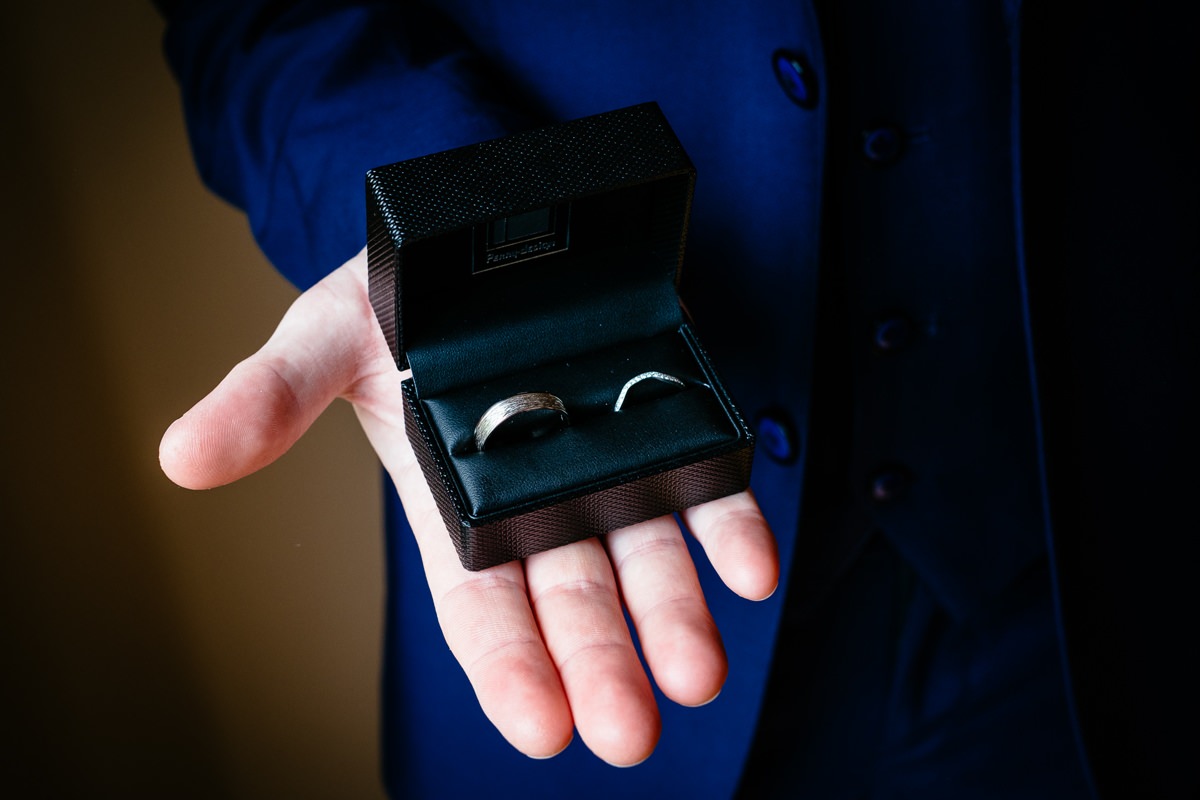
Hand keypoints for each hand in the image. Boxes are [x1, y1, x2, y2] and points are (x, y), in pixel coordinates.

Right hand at [159, 248, 778, 765]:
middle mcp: (535, 506)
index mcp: (453, 511)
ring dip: (675, 616)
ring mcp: (605, 468)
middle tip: (627, 730)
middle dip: (599, 664)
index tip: (541, 726)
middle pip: (572, 602)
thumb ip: (266, 401)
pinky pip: (702, 485)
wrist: (478, 240)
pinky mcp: (661, 424)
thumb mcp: (320, 340)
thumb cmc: (395, 302)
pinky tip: (752, 569)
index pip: (482, 610)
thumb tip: (182, 458)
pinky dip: (728, 529)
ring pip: (644, 557)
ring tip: (697, 672)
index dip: (510, 669)